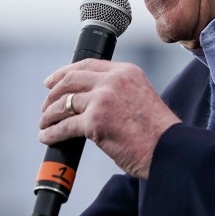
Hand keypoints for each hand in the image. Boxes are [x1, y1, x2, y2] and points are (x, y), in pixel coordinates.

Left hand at [38, 59, 179, 178]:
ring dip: (49, 115)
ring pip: (64, 103)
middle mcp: (112, 81)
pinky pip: (64, 126)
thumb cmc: (156, 132)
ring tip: (44, 123)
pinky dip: (52, 133)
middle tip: (46, 105)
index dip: (64, 72)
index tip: (52, 81)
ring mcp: (102, 100)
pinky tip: (47, 137)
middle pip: (71, 80)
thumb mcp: (140, 97)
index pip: (87, 64)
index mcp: (125, 71)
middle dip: (53, 93)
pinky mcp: (95, 122)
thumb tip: (89, 99)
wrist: (169, 151)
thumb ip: (118, 91)